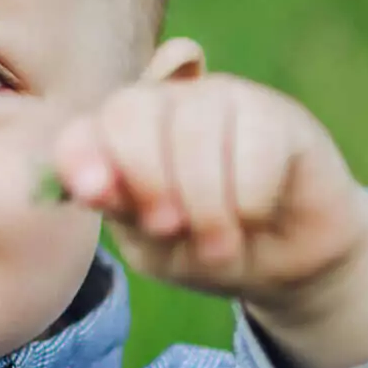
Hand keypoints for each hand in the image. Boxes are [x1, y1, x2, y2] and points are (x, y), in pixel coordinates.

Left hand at [53, 42, 367, 367]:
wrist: (286, 268)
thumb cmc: (208, 250)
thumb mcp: (157, 247)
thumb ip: (123, 210)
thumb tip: (90, 185)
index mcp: (121, 139)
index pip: (81, 130)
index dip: (80, 157)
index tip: (96, 196)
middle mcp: (166, 106)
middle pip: (130, 110)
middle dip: (146, 178)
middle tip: (169, 228)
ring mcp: (221, 100)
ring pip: (194, 128)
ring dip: (205, 203)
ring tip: (219, 246)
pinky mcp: (277, 112)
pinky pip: (253, 144)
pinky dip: (250, 197)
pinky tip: (256, 216)